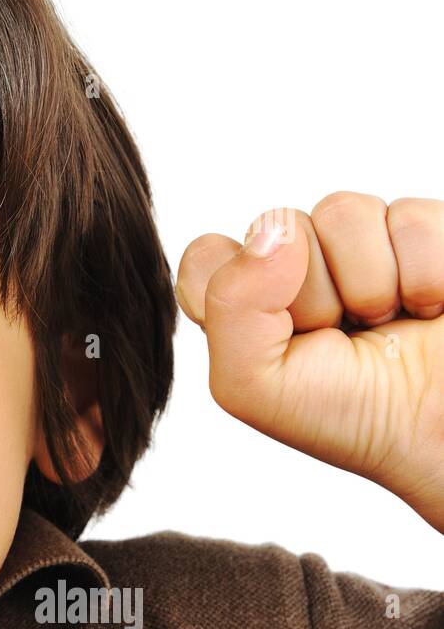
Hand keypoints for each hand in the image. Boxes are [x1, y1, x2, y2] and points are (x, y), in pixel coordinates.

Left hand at [176, 191, 443, 532]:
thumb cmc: (351, 417)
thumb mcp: (254, 386)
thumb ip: (230, 306)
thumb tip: (274, 231)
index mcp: (246, 301)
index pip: (206, 256)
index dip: (238, 294)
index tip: (277, 341)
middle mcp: (296, 265)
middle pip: (274, 227)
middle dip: (311, 295)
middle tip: (343, 339)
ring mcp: (361, 242)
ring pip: (341, 210)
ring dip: (370, 285)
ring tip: (388, 323)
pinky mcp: (422, 229)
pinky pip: (408, 216)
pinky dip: (425, 276)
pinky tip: (429, 308)